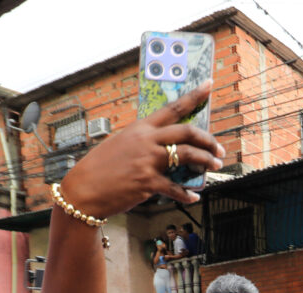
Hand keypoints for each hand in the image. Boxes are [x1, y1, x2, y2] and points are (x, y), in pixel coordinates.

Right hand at [60, 82, 224, 216]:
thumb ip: (143, 142)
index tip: (209, 86)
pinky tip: (193, 196)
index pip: (172, 108)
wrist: (83, 191)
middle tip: (219, 149)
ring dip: (206, 161)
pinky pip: (176, 188)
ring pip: (188, 156)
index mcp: (140, 128)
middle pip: (187, 132)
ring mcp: (148, 161)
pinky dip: (187, 194)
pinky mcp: (148, 183)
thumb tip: (165, 148)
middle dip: (208, 140)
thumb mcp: (121, 145)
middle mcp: (146, 141)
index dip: (194, 96)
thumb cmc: (100, 169)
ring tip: (215, 165)